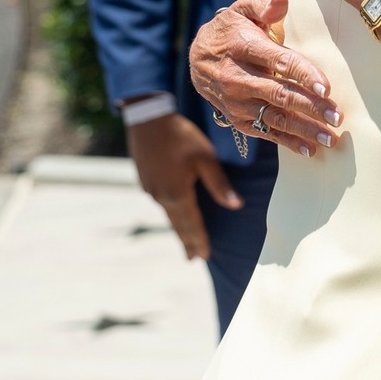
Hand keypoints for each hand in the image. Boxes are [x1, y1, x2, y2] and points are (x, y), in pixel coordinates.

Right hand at [126, 114, 243, 260]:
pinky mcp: (145, 180)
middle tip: (193, 259)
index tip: (204, 257)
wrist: (147, 120)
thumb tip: (236, 206)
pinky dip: (171, 213)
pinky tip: (175, 214)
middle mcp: (161, 196)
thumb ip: (219, 184)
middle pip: (178, 224)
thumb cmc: (181, 137)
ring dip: (179, 228)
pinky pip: (162, 202)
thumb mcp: (205, 158)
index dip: (199, 240)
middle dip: (187, 241)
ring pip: (168, 214)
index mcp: (177, 194)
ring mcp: (150, 189)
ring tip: (187, 241)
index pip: (192, 223)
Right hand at [189, 0, 339, 155]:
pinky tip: (310, 149)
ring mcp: (236, 102)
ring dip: (304, 129)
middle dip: (311, 107)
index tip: (326, 87)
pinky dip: (288, 142)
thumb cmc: (231, 30)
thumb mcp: (242, 10)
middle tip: (337, 117)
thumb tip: (282, 2)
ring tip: (331, 138)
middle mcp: (237, 78)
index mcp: (243, 48)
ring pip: (275, 117)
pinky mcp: (237, 119)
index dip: (303, 74)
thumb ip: (262, 5)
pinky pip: (265, 132)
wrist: (195, 59)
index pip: (278, 62)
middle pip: (280, 94)